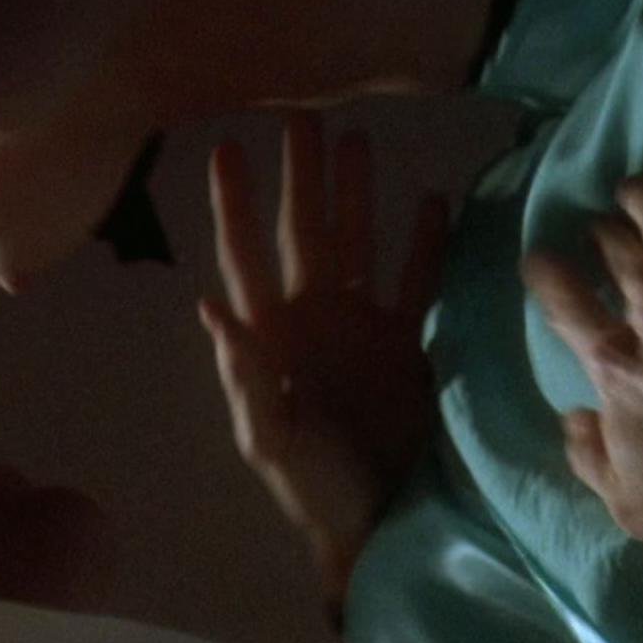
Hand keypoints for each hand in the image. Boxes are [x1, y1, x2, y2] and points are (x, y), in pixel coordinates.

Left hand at [199, 113, 447, 605]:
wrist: (379, 528)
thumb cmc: (313, 491)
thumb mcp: (270, 440)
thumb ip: (243, 376)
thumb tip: (209, 304)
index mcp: (270, 339)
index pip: (246, 257)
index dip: (236, 205)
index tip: (225, 149)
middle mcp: (312, 321)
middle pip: (303, 234)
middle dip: (301, 178)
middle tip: (301, 115)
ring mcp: (360, 330)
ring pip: (356, 244)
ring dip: (355, 196)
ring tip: (358, 140)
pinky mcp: (406, 347)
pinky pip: (415, 282)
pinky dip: (424, 244)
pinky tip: (434, 202)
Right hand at [523, 135, 642, 569]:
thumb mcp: (634, 506)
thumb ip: (588, 457)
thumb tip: (571, 416)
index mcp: (614, 361)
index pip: (560, 296)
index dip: (545, 272)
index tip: (543, 263)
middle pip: (613, 245)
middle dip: (601, 233)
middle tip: (605, 231)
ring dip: (641, 195)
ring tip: (636, 189)